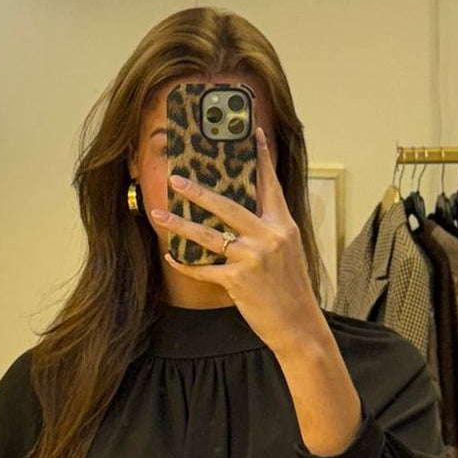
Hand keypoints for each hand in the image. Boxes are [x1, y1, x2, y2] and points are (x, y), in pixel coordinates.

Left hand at [152, 127, 324, 358]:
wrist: (298, 325)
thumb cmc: (291, 290)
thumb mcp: (288, 253)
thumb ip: (269, 231)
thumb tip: (243, 215)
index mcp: (283, 226)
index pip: (269, 186)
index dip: (261, 158)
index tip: (253, 133)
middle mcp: (269, 237)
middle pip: (227, 206)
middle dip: (198, 191)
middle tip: (176, 179)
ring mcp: (253, 258)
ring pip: (208, 236)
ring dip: (180, 225)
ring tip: (159, 215)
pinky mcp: (238, 281)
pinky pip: (205, 269)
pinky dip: (186, 264)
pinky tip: (172, 257)